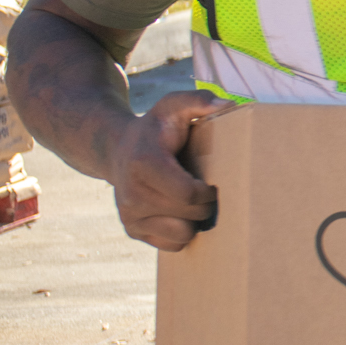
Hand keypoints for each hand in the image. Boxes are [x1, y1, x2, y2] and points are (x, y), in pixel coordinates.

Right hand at [108, 90, 233, 250]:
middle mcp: (131, 194)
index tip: (213, 181)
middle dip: (206, 204)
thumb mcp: (174, 105)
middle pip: (190, 214)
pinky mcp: (133, 229)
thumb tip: (227, 104)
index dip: (209, 191)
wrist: (118, 149)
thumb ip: (199, 100)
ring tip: (192, 200)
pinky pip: (173, 244)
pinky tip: (179, 211)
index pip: (189, 194)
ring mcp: (130, 215)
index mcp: (145, 164)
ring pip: (183, 234)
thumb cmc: (156, 127)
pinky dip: (182, 231)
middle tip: (207, 190)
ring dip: (195, 219)